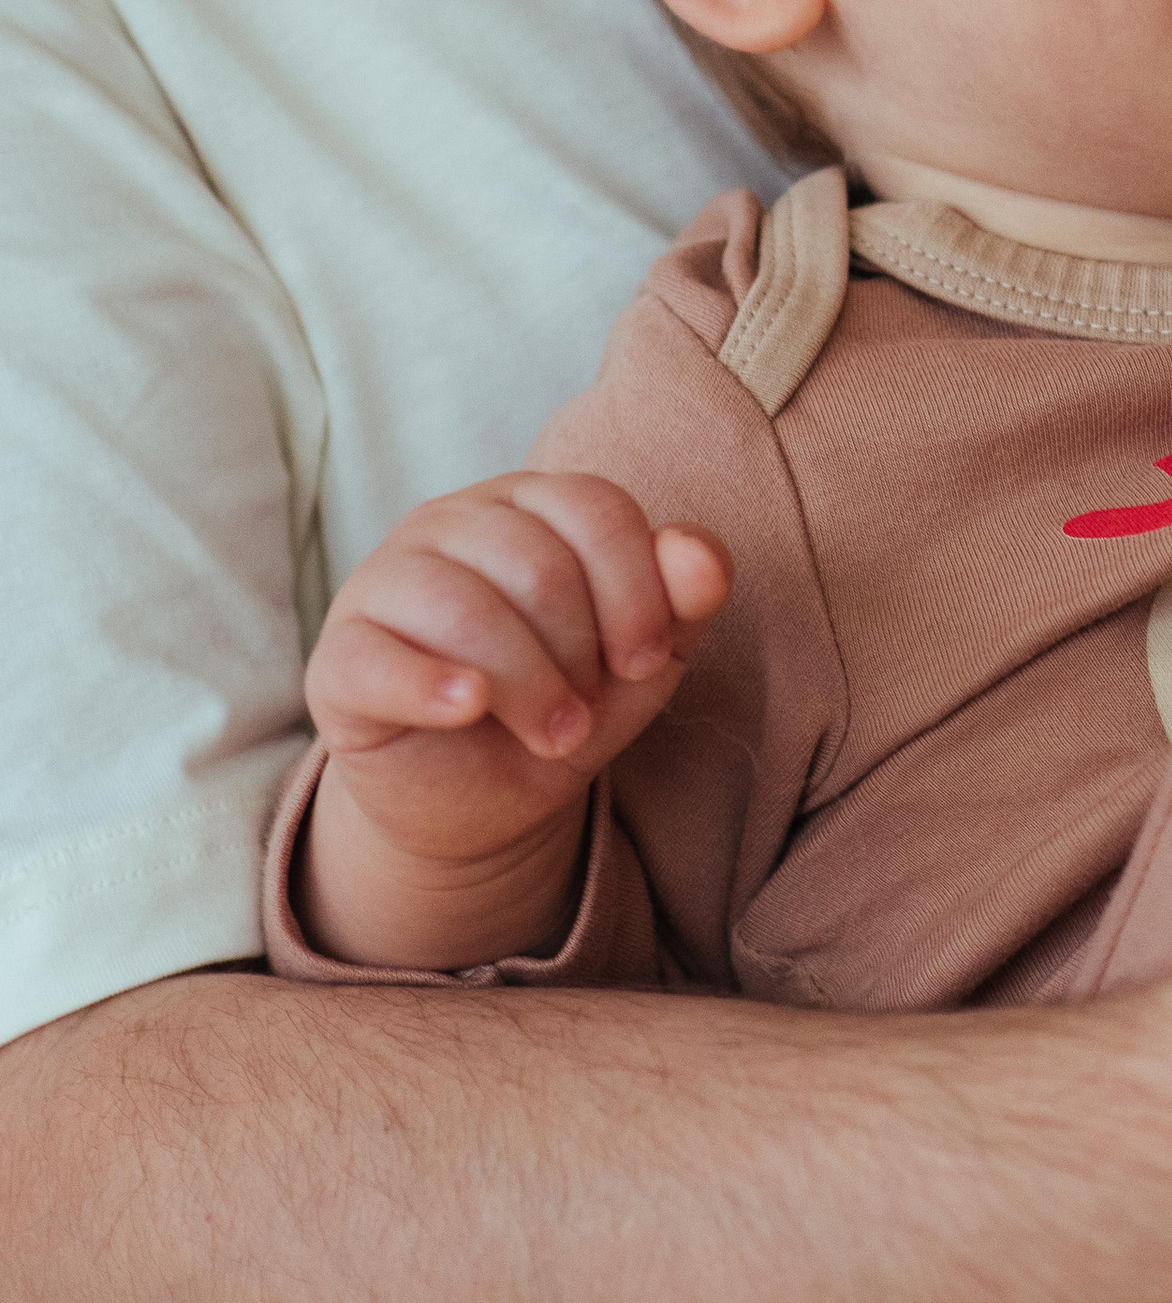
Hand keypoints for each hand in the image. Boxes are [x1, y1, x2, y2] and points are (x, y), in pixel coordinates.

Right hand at [299, 473, 730, 964]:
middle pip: (535, 562)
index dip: (637, 590)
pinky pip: (377, 657)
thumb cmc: (564, 701)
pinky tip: (467, 707)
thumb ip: (680, 600)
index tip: (645, 662)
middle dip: (580, 653)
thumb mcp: (639, 660)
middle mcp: (450, 523)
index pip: (593, 507)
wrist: (477, 798)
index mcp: (528, 504)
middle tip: (583, 717)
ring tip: (553, 735)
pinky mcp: (339, 658)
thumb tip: (701, 555)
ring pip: (464, 607)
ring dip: (528, 686)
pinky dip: (430, 685)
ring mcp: (383, 583)